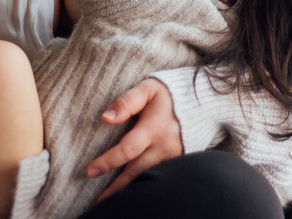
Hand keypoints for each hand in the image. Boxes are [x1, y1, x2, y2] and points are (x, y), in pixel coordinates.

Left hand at [87, 78, 182, 200]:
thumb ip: (127, 101)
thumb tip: (106, 118)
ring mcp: (173, 157)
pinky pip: (159, 177)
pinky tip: (131, 191)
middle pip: (136, 172)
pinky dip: (145, 184)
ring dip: (129, 189)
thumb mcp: (148, 89)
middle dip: (116, 187)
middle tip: (99, 201)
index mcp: (154, 128)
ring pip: (147, 177)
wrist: (200, 102)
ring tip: (110, 200)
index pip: (128, 149)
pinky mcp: (177, 162)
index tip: (91, 171)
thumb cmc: (168, 94)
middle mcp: (164, 147)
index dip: (109, 161)